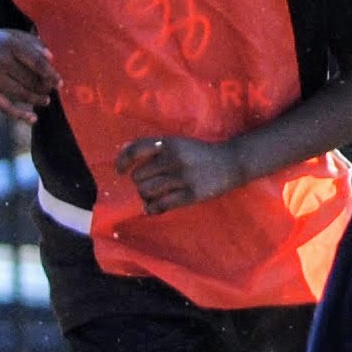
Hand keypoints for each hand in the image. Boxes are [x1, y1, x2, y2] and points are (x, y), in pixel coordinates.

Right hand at [0, 23, 58, 124]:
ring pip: (20, 93)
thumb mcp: (13, 34)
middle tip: (50, 90)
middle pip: (29, 79)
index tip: (59, 83)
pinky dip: (19, 114)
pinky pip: (3, 106)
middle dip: (43, 87)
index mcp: (10, 43)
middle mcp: (0, 60)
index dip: (50, 74)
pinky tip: (33, 119)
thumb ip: (33, 43)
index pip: (36, 62)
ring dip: (36, 99)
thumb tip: (51, 59)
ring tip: (45, 100)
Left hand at [115, 132, 243, 214]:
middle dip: (139, 183)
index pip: (135, 150)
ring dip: (145, 196)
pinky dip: (152, 208)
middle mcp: (174, 158)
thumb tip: (124, 148)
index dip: (122, 161)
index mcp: (169, 143)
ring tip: (152, 195)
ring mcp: (182, 177)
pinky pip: (160, 205)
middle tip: (148, 185)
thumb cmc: (199, 153)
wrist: (231, 162)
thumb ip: (154, 147)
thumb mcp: (178, 143)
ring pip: (147, 192)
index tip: (120, 170)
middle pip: (138, 176)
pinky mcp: (190, 194)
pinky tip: (154, 207)